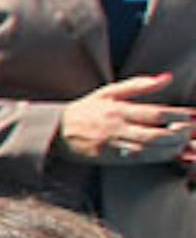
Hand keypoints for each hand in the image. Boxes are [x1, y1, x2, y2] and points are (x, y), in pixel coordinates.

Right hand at [57, 75, 195, 164]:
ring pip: (149, 149)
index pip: (156, 112)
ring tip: (185, 144)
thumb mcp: (109, 92)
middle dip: (180, 134)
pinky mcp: (108, 157)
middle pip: (156, 134)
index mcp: (118, 108)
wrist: (55, 130)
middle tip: (192, 132)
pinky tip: (169, 154)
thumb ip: (140, 84)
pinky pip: (138, 159)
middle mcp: (116, 127)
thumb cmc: (85, 110)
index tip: (193, 116)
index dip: (179, 115)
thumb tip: (166, 78)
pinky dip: (158, 158)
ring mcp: (112, 144)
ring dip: (172, 148)